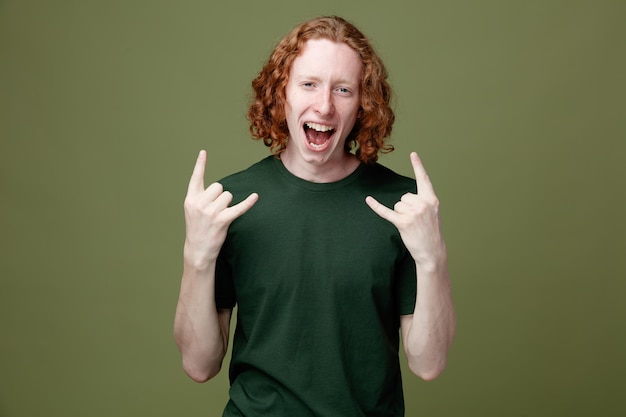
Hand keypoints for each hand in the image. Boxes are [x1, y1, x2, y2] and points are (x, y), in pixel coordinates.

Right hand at [183, 150, 257, 267]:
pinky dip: (248, 203)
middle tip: (215, 211)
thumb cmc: (198, 229)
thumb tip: (221, 190)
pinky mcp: (222, 220)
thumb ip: (202, 198)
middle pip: (219, 187)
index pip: (196, 178)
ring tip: (219, 217)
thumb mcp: (193, 211)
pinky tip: (255, 197)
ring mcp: (210, 212)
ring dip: (228, 205)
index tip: (204, 152)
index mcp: (191, 199)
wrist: (198, 250)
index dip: (200, 164)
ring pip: (228, 196)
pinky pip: (238, 208)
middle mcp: (199, 203)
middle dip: (221, 196)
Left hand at [365, 152, 445, 269]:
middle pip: (404, 196)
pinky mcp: (403, 223)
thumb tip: (405, 198)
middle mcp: (423, 204)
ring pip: (397, 204)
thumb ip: (423, 202)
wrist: (433, 252)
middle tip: (415, 220)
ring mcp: (413, 213)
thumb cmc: (431, 233)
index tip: (413, 153)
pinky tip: (368, 200)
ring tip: (411, 225)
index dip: (418, 166)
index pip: (424, 180)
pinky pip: (386, 212)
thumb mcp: (433, 214)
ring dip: (400, 214)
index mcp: (432, 200)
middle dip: (406, 207)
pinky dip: (376, 206)